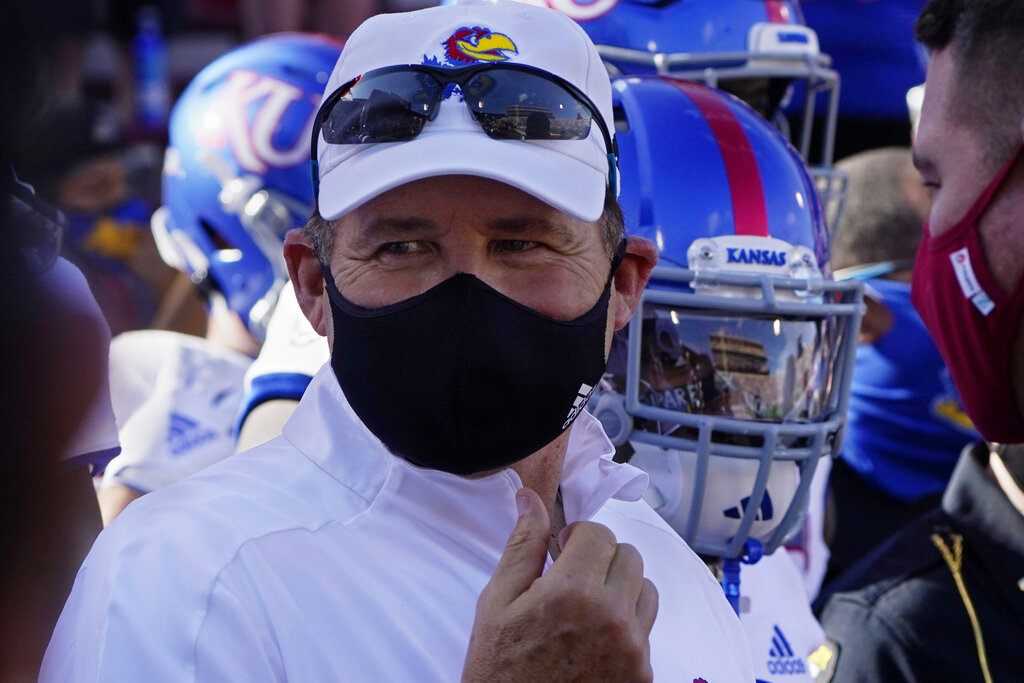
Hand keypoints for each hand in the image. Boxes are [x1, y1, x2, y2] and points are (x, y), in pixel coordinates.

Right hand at [462, 487, 657, 681]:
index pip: (599, 533)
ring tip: (587, 607)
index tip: (562, 551)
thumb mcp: (497, 604)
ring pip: (646, 591)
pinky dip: (627, 625)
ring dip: (621, 588)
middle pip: (629, 556)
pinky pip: (647, 630)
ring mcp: (632, 649)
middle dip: (601, 558)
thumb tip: (530, 499)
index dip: (578, 536)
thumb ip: (522, 546)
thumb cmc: (499, 670)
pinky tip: (594, 639)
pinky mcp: (642, 675)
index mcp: (573, 592)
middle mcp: (612, 617)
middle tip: (572, 577)